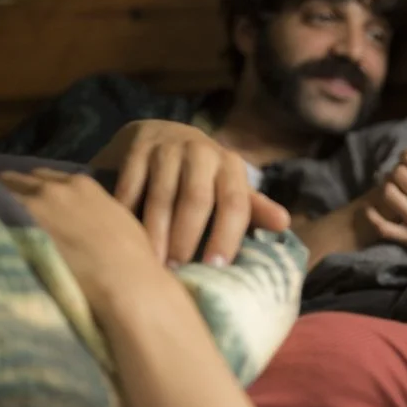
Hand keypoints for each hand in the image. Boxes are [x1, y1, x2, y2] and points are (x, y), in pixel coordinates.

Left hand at [0, 168, 164, 313]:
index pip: (43, 176)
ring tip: (5, 227)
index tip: (33, 201)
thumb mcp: (117, 216)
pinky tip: (1, 239)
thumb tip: (76, 214)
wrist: (123, 279)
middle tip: (14, 214)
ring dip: (2, 211)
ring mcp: (32, 209)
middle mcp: (53, 189)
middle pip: (17, 183)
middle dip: (14, 194)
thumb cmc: (132, 253)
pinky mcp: (17, 232)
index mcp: (81, 183)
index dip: (36, 189)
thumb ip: (92, 207)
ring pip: (1, 199)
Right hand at [91, 120, 288, 265]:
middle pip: (196, 200)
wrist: (162, 134)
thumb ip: (253, 208)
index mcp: (230, 166)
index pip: (235, 203)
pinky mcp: (136, 148)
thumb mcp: (229, 188)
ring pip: (161, 196)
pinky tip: (122, 238)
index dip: (227, 236)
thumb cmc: (203, 175)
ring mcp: (167, 148)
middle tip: (177, 272)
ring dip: (156, 233)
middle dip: (187, 238)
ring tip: (152, 263)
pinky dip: (126, 212)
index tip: (215, 267)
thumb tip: (284, 223)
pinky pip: (130, 185)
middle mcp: (202, 152)